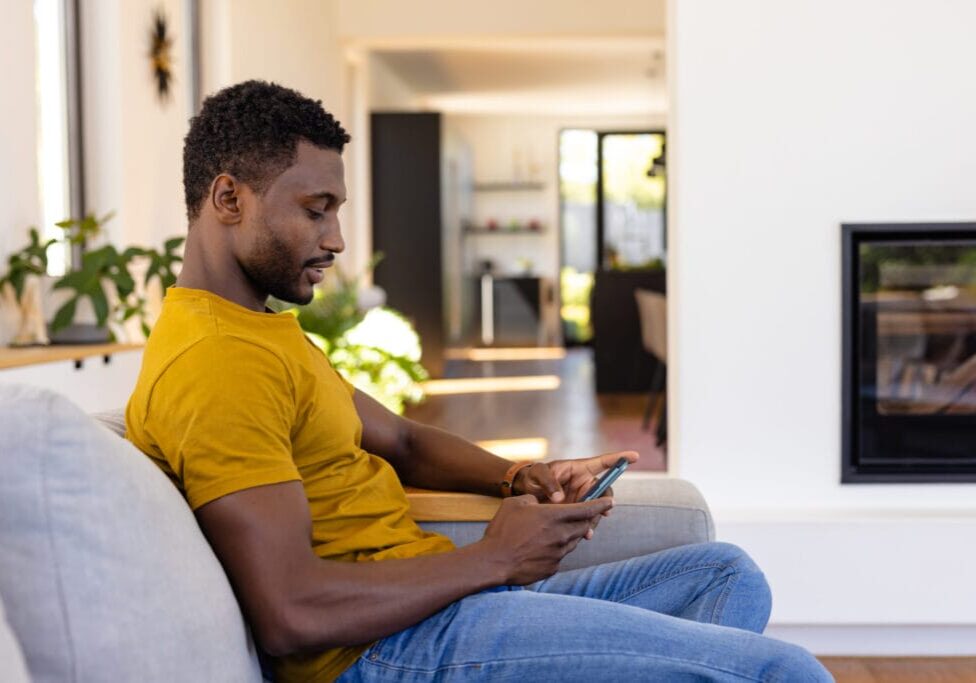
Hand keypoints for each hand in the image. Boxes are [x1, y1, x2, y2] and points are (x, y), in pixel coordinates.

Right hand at [480, 494, 613, 583]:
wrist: (493, 561)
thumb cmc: (502, 530)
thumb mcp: (516, 503)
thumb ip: (534, 500)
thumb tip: (541, 504)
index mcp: (555, 516)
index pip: (588, 509)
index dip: (601, 504)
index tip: (611, 501)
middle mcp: (562, 535)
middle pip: (585, 526)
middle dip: (588, 519)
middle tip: (585, 515)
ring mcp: (559, 553)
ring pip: (574, 541)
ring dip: (571, 534)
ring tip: (556, 530)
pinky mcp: (553, 567)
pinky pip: (561, 555)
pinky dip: (557, 548)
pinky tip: (542, 547)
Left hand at [514, 451, 638, 537]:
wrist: (526, 493)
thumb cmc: (533, 477)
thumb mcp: (538, 474)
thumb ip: (549, 483)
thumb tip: (560, 499)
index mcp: (579, 469)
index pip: (603, 462)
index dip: (619, 458)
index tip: (634, 456)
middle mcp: (584, 482)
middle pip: (604, 491)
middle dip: (606, 502)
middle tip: (605, 512)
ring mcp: (582, 497)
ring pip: (597, 507)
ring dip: (596, 518)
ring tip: (588, 530)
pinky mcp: (576, 510)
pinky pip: (587, 518)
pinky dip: (587, 526)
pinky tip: (584, 534)